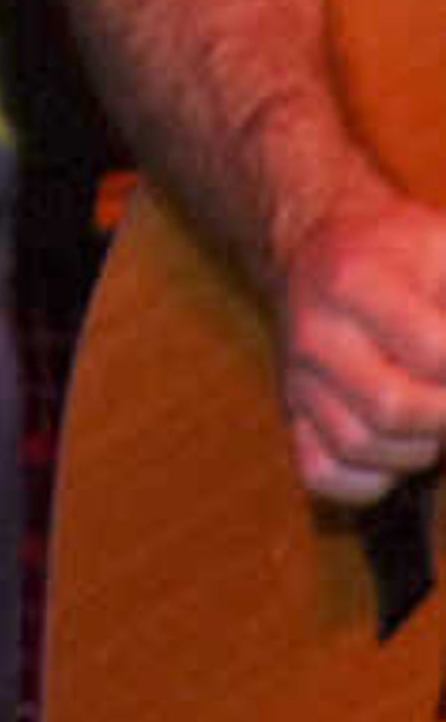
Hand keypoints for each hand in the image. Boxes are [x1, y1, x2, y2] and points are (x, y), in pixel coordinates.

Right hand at [274, 175, 445, 504]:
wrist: (316, 242)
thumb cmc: (398, 250)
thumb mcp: (444, 248)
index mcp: (350, 279)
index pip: (434, 353)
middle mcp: (313, 332)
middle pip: (391, 409)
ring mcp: (296, 377)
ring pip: (359, 447)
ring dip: (417, 448)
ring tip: (433, 415)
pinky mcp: (290, 413)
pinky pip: (323, 475)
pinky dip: (369, 479)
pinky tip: (396, 446)